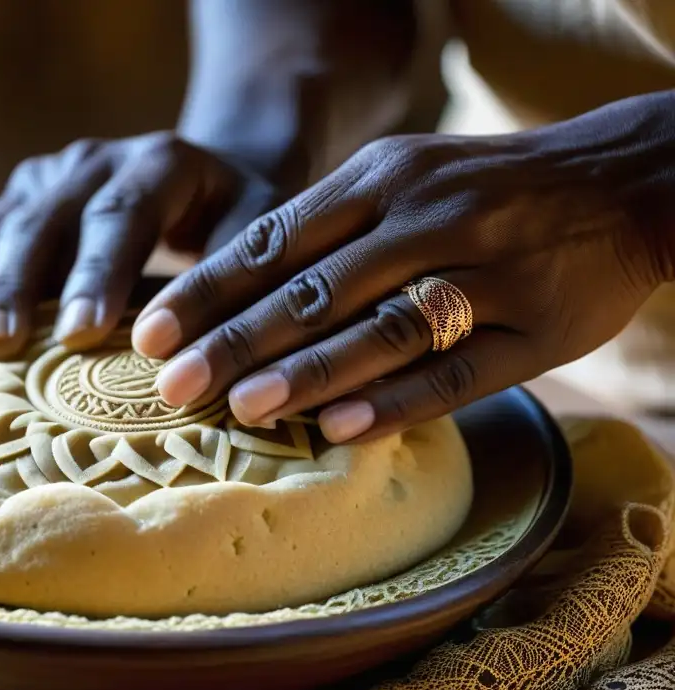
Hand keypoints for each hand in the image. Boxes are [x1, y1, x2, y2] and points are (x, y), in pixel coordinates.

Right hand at [0, 132, 276, 356]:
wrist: (210, 173)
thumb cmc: (239, 219)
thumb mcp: (258, 233)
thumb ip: (235, 283)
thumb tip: (206, 362)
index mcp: (161, 162)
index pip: (123, 214)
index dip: (98, 273)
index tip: (81, 333)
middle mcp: (98, 160)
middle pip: (50, 218)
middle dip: (23, 283)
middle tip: (3, 343)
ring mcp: (53, 174)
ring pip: (5, 224)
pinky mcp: (23, 196)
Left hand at [131, 94, 674, 442]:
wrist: (623, 179)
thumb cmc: (483, 186)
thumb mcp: (402, 175)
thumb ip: (328, 227)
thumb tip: (233, 289)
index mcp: (382, 179)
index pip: (274, 240)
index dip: (207, 289)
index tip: (151, 332)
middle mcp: (426, 221)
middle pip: (313, 290)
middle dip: (235, 341)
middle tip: (174, 387)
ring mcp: (483, 276)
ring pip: (379, 331)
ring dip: (306, 373)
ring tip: (242, 410)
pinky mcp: (533, 332)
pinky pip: (454, 373)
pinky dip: (394, 401)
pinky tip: (339, 429)